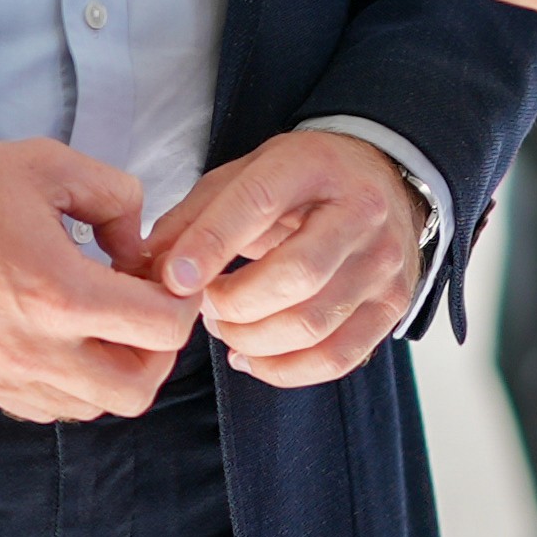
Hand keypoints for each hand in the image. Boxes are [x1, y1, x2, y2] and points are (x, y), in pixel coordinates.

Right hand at [0, 138, 201, 421]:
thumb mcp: (46, 164)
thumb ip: (114, 196)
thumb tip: (136, 243)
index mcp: (60, 294)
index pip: (163, 328)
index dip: (180, 299)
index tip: (162, 276)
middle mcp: (35, 350)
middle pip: (137, 389)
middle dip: (156, 350)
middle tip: (142, 308)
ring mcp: (2, 376)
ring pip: (91, 407)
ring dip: (112, 369)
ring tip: (100, 321)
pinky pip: (45, 408)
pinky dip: (69, 383)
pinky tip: (59, 337)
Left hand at [142, 131, 427, 389]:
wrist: (382, 182)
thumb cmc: (302, 181)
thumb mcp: (246, 174)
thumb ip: (194, 216)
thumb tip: (144, 266)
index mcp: (315, 165)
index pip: (260, 203)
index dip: (211, 245)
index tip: (173, 280)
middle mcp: (360, 212)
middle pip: (295, 277)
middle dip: (232, 304)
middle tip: (203, 306)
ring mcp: (383, 264)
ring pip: (312, 325)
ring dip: (251, 339)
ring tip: (225, 327)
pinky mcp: (392, 306)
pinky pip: (336, 358)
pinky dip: (284, 371)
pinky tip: (251, 358)